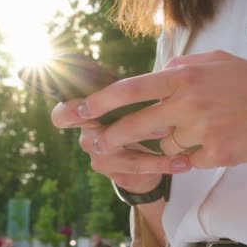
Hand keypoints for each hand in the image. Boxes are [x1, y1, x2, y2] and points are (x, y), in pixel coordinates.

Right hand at [51, 100, 190, 193]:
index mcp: (85, 116)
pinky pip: (139, 168)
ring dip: (155, 149)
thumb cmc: (135, 119)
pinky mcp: (116, 174)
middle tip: (165, 126)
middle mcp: (87, 138)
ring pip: (125, 153)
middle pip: (97, 137)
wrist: (144, 161)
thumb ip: (129, 91)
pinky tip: (184, 163)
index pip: (62, 115)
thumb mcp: (131, 103)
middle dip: (132, 131)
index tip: (86, 108)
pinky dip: (164, 164)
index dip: (68, 112)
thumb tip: (156, 71)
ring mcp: (100, 158)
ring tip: (183, 148)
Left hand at [75, 50, 246, 168]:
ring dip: (170, 141)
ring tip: (197, 127)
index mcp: (185, 77)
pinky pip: (187, 159)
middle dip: (114, 136)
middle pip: (137, 125)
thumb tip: (157, 72)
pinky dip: (190, 153)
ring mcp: (202, 131)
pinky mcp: (214, 155)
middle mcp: (190, 103)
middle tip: (100, 141)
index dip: (102, 101)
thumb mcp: (215, 60)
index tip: (82, 109)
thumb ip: (181, 65)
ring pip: (165, 144)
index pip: (133, 89)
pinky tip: (211, 139)